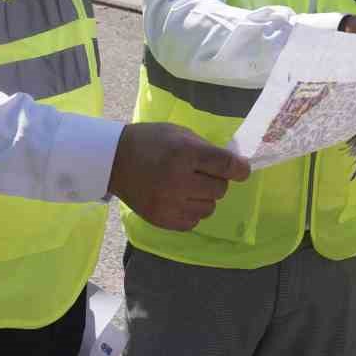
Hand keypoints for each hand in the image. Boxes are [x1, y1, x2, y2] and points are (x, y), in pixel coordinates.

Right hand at [109, 122, 251, 231]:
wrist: (114, 161)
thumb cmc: (150, 141)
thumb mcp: (179, 133)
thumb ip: (206, 148)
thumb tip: (233, 165)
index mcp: (184, 154)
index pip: (225, 165)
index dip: (239, 168)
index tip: (241, 170)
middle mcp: (178, 181)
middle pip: (220, 189)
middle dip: (216, 180)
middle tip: (201, 174)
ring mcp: (170, 203)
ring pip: (209, 208)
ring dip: (204, 198)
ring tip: (188, 187)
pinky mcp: (162, 220)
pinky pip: (193, 222)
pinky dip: (191, 212)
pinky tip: (179, 199)